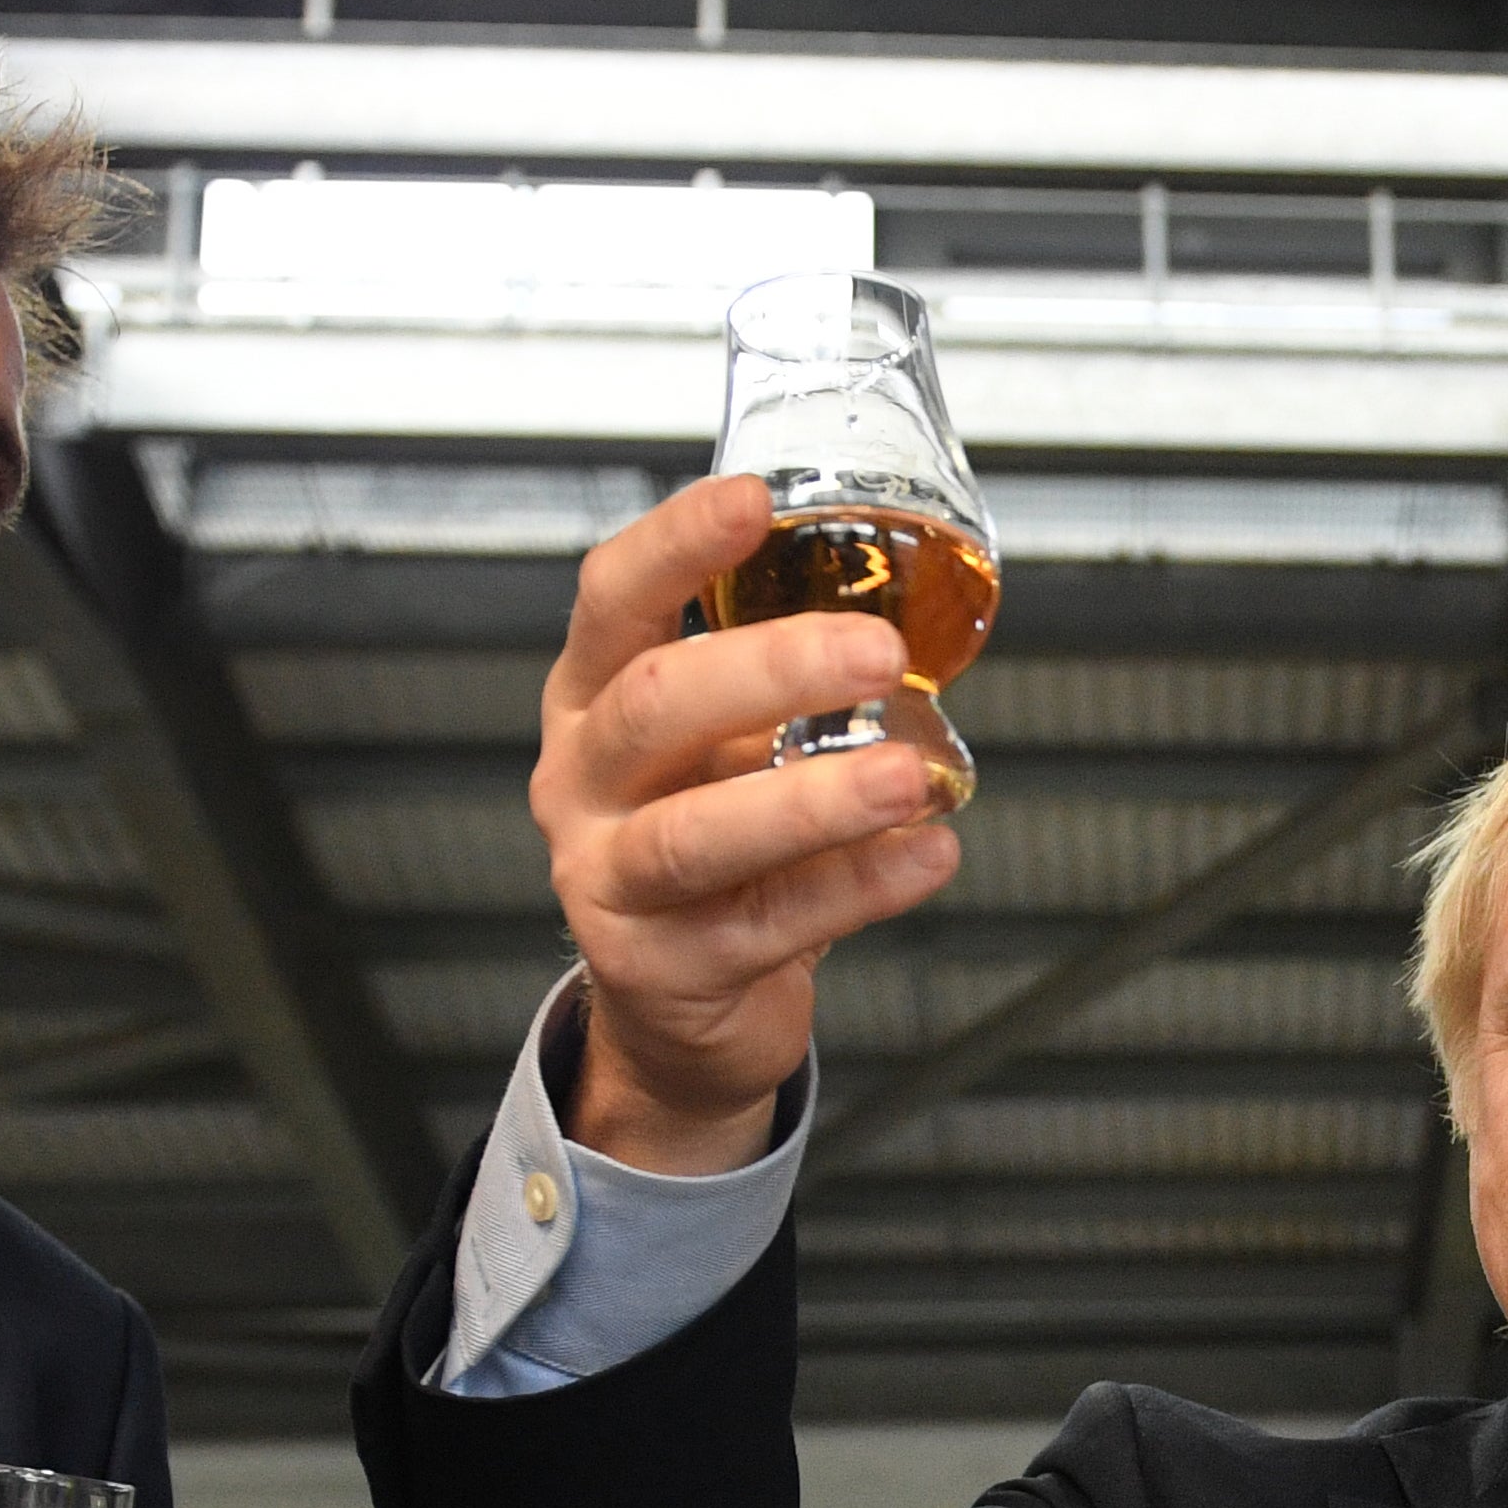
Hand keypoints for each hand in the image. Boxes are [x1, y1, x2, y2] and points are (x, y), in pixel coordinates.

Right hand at [531, 474, 963, 1173]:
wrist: (679, 1006)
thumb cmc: (715, 847)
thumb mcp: (723, 747)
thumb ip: (781, 684)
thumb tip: (915, 608)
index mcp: (593, 698)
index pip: (613, 599)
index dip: (676, 546)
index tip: (753, 501)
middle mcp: (583, 781)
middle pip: (653, 706)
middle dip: (770, 669)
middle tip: (877, 651)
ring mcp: (607, 880)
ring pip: (695, 834)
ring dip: (812, 801)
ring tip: (906, 777)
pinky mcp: (660, 968)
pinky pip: (765, 923)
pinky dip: (856, 888)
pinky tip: (924, 856)